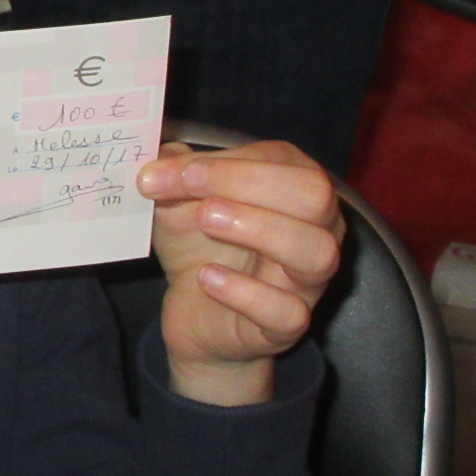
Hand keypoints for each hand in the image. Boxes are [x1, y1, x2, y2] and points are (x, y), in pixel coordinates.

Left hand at [138, 141, 343, 405]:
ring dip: (260, 230)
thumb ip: (172, 172)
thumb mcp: (179, 200)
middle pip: (314, 196)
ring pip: (316, 251)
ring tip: (207, 221)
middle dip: (248, 185)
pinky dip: (247, 293)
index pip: (279, 160)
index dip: (223, 163)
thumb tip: (157, 149)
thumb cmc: (200, 242)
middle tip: (192, 192)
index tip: (163, 171)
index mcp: (295, 186)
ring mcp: (308, 281)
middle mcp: (317, 230)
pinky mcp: (287, 326)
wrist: (195, 309)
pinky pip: (290, 312)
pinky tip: (208, 277)